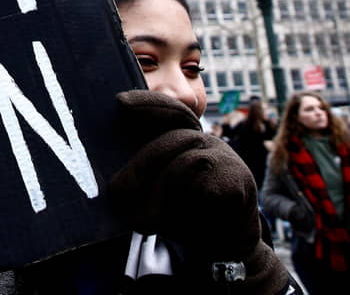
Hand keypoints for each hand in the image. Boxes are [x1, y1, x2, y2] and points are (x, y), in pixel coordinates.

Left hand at [109, 92, 293, 293]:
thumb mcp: (156, 191)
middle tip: (116, 192)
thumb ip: (141, 175)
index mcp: (186, 138)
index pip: (169, 112)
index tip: (120, 102)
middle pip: (172, 138)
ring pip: (186, 162)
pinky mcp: (239, 180)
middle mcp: (206, 142)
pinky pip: (207, 187)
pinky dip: (190, 207)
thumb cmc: (185, 214)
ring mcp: (226, 157)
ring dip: (162, 195)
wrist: (223, 247)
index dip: (147, 103)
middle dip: (141, 165)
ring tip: (146, 222)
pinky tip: (186, 218)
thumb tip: (110, 178)